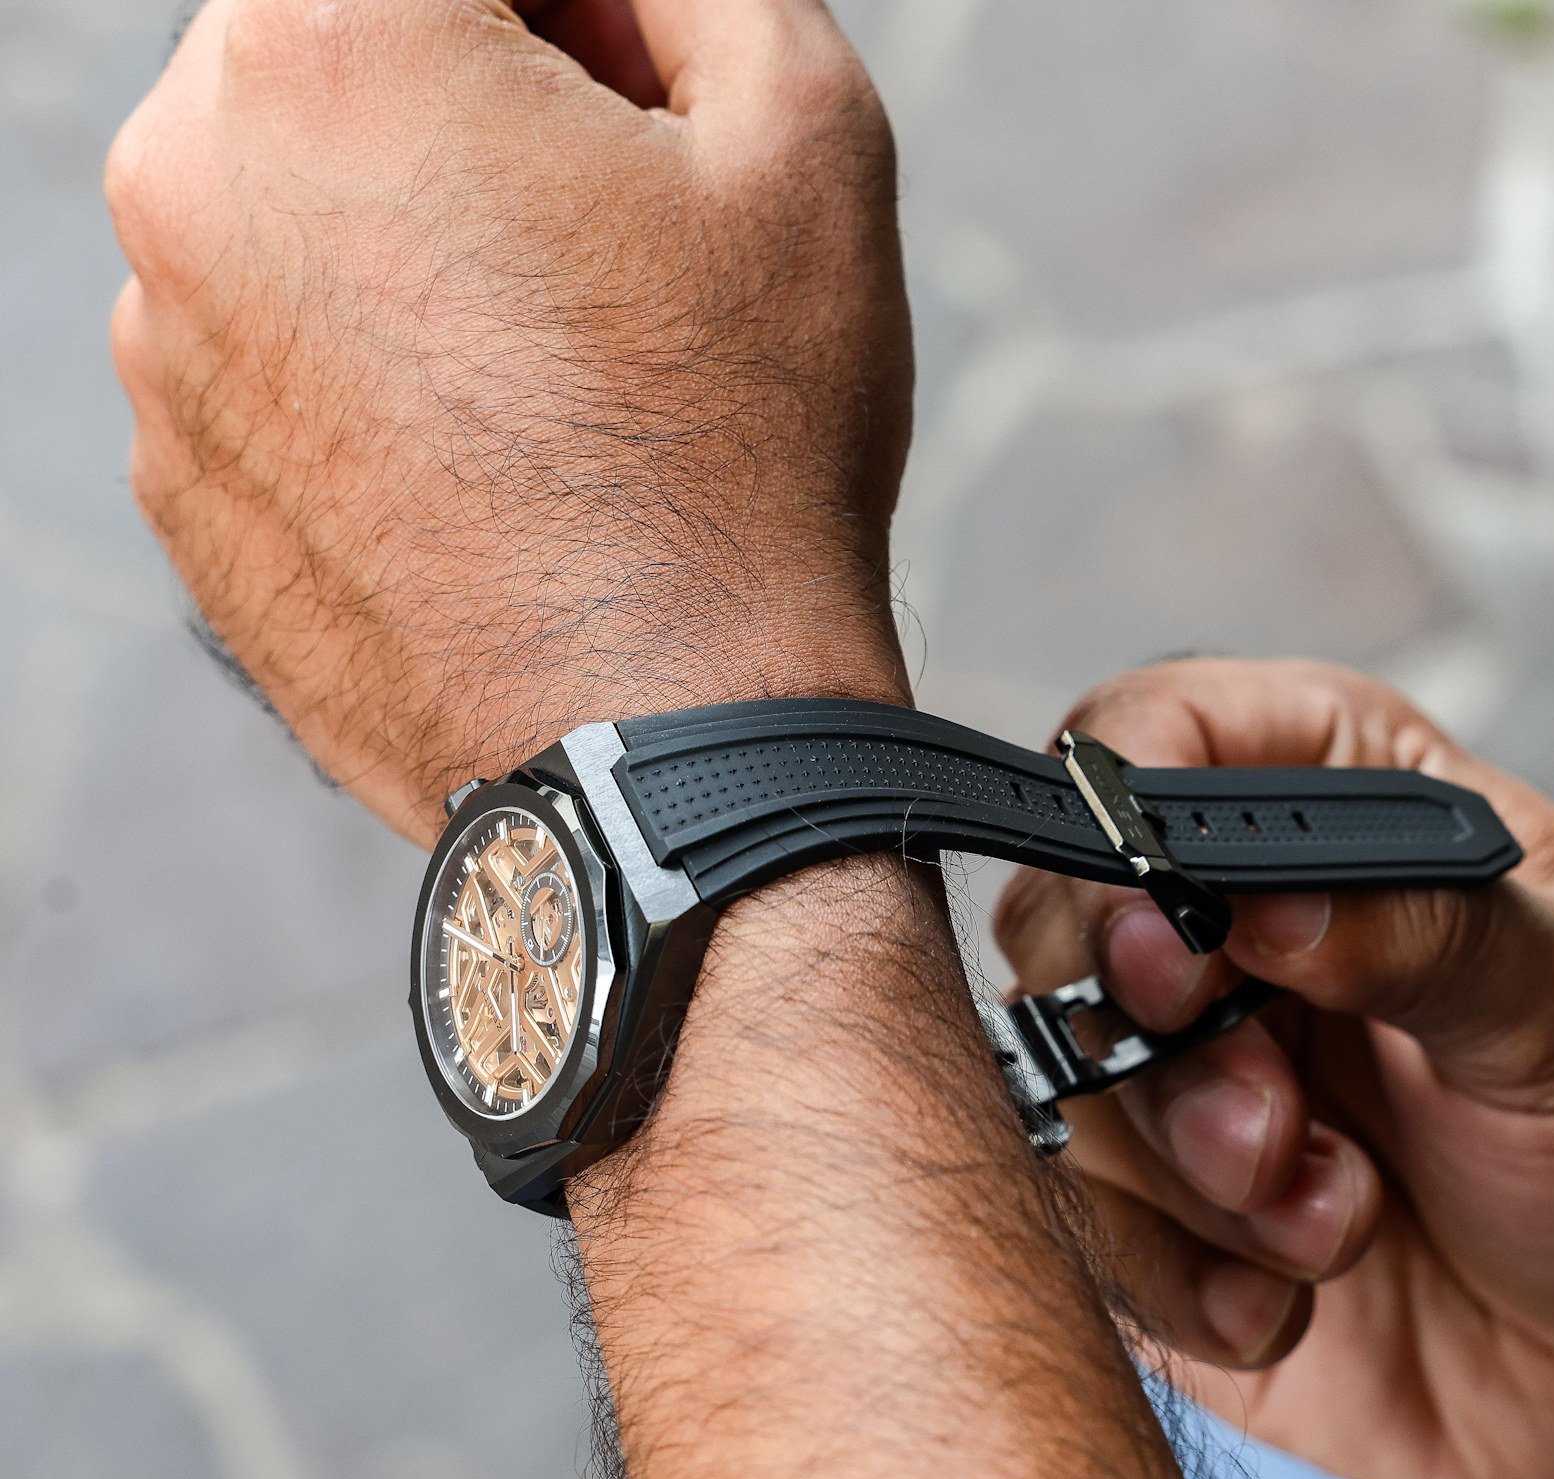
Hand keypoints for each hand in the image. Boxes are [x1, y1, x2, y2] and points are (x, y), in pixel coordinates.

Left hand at [106, 0, 912, 842]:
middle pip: (345, 47)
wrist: (667, 748)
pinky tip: (498, 458)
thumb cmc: (743, 448)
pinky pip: (274, 357)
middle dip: (480, 95)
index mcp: (330, 43)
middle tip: (616, 231)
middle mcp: (190, 176)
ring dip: (421, 232)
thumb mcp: (806, 140)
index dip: (574, 8)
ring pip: (299, 204)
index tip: (637, 96)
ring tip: (565, 370)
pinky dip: (371, 368)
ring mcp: (166, 349)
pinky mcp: (181, 486)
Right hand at [995, 657, 1553, 1478]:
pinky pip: (1085, 1226)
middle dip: (1163, 1042)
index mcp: (1345, 805)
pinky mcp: (1166, 1211)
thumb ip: (1430, 935)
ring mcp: (1195, 1069)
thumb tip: (1264, 902)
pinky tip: (1288, 1302)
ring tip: (1341, 1221)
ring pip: (1069, 1082)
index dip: (1126, 822)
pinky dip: (1176, 1279)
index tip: (1174, 940)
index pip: (1160, 734)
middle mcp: (1242, 925)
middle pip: (1072, 918)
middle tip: (1270, 1125)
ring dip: (1195, 1177)